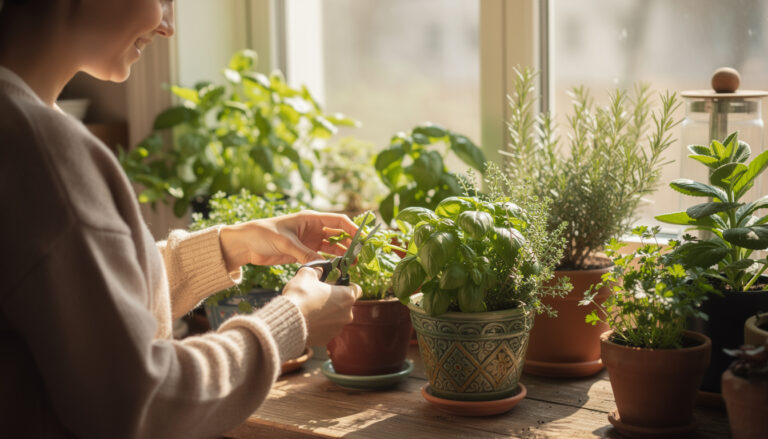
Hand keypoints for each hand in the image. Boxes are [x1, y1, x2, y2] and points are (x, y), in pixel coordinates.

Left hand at [219, 211, 357, 270]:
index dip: (352, 228)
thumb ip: (304, 253)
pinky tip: (337, 269)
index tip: (362, 238)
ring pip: (331, 247)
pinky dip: (329, 262)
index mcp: (310, 218)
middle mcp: (312, 229)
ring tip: (352, 265)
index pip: (338, 221)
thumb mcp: (285, 242)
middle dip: (350, 244)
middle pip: (338, 234)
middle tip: (360, 256)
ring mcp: (308, 241)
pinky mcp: (302, 253)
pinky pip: (321, 257)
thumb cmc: (262, 234)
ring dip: (342, 255)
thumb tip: (321, 265)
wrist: (244, 244)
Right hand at [282, 267, 361, 345]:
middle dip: (335, 299)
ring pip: (336, 317)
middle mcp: (347, 314)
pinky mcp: (326, 339)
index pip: (357, 289)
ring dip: (327, 312)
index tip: (336, 283)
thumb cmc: (300, 296)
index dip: (346, 284)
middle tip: (320, 294)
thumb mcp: (307, 274)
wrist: (287, 321)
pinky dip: (320, 324)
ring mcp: (337, 328)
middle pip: (345, 304)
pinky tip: (308, 319)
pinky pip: (326, 328)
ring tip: (311, 308)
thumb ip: (317, 270)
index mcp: (347, 297)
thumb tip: (319, 270)